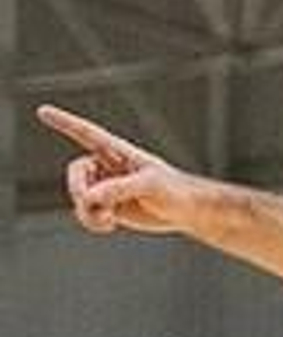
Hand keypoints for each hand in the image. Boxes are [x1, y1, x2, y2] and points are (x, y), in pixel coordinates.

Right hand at [37, 104, 203, 235]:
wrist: (186, 211)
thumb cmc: (174, 190)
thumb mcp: (150, 185)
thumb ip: (120, 188)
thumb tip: (91, 196)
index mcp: (117, 152)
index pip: (86, 133)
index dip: (65, 122)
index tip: (43, 111)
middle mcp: (106, 167)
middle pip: (75, 174)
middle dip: (79, 190)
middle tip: (91, 203)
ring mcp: (105, 187)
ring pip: (79, 196)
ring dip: (87, 210)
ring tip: (108, 220)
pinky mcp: (108, 206)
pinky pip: (86, 213)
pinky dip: (91, 221)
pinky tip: (108, 226)